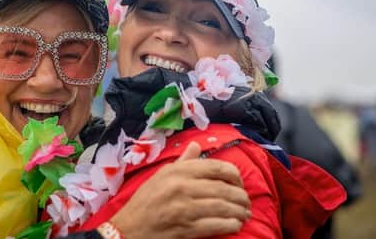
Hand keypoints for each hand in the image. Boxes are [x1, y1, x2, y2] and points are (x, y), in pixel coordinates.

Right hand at [109, 142, 250, 238]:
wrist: (128, 229)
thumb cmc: (145, 202)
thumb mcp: (160, 176)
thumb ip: (182, 162)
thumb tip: (197, 146)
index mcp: (177, 171)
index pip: (216, 167)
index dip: (235, 175)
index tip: (240, 182)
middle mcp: (182, 187)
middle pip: (224, 187)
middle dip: (241, 196)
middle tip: (246, 202)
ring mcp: (185, 208)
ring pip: (224, 206)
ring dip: (240, 211)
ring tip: (245, 214)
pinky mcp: (186, 228)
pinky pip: (216, 225)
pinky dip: (231, 225)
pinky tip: (235, 225)